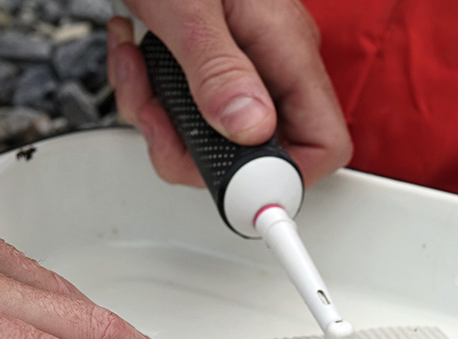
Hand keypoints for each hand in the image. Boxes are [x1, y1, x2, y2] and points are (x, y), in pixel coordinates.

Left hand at [108, 0, 352, 188]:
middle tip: (159, 125)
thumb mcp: (187, 8)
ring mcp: (245, 66)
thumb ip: (217, 70)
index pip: (322, 146)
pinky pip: (191, 110)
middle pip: (257, 154)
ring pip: (215, 137)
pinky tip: (134, 55)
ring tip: (137, 74)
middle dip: (191, 152)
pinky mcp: (215, 65)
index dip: (283, 183)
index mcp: (285, 53)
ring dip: (160, 121)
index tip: (242, 200)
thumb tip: (249, 131)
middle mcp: (273, 65)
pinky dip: (150, 96)